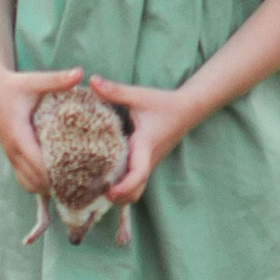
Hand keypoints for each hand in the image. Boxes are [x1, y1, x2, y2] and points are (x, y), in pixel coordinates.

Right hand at [0, 61, 83, 197]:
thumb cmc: (14, 85)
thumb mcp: (34, 80)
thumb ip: (57, 80)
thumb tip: (81, 73)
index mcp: (18, 135)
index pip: (38, 164)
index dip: (57, 175)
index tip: (80, 178)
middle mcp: (13, 150)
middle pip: (35, 180)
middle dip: (57, 185)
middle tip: (84, 186)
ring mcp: (11, 155)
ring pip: (28, 184)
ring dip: (48, 187)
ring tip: (74, 185)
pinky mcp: (12, 156)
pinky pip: (25, 179)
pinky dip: (39, 184)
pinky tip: (57, 181)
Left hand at [94, 74, 199, 202]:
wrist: (187, 110)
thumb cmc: (163, 103)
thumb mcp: (139, 95)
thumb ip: (115, 90)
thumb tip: (92, 81)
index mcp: (145, 145)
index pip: (138, 173)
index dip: (124, 186)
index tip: (109, 192)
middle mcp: (147, 159)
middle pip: (135, 192)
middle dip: (117, 198)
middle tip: (93, 194)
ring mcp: (148, 164)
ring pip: (136, 190)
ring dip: (120, 195)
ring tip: (96, 189)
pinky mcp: (146, 163)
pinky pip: (135, 182)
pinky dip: (122, 187)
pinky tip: (104, 180)